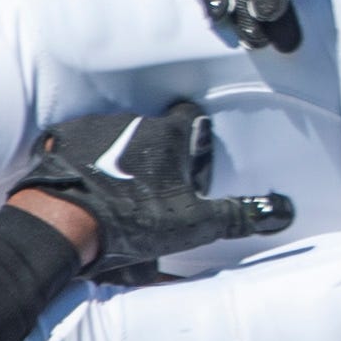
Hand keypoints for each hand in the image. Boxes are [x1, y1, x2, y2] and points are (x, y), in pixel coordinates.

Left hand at [14, 102, 292, 269]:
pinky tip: (81, 185)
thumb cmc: (132, 220)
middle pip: (151, 128)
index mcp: (168, 135)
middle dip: (154, 151)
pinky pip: (72, 143)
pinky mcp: (59, 141)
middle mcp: (132, 121)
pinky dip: (78, 160)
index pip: (190, 116)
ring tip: (114, 189)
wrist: (65, 223)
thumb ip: (238, 215)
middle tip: (153, 185)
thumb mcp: (194, 224)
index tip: (192, 158)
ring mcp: (92, 127)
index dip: (194, 136)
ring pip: (113, 133)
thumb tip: (282, 210)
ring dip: (116, 154)